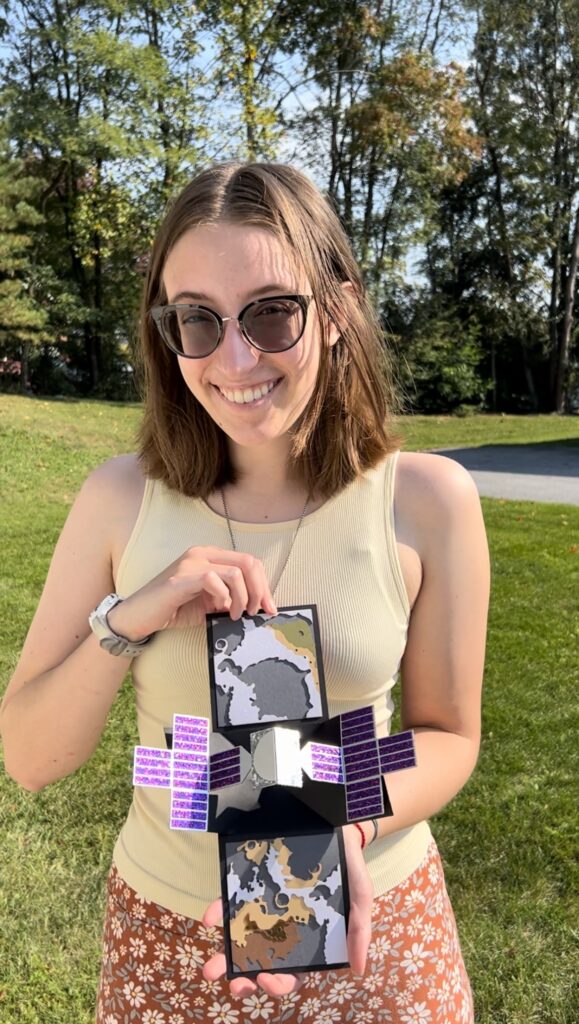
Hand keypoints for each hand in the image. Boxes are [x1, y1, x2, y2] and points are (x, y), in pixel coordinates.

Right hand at [107, 546, 276, 640]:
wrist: (139, 616)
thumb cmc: (173, 609)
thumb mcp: (209, 604)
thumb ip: (230, 600)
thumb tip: (257, 608)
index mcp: (211, 557)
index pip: (249, 562)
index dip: (264, 585)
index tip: (269, 608)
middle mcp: (202, 554)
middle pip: (248, 563)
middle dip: (260, 591)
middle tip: (256, 612)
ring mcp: (191, 563)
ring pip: (236, 572)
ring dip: (243, 597)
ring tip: (236, 615)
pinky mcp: (181, 577)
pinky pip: (213, 580)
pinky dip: (223, 597)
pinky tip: (219, 610)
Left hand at [201, 826, 372, 998]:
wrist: (333, 823)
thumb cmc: (348, 865)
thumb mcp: (360, 897)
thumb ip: (359, 931)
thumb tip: (358, 970)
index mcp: (308, 939)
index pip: (292, 971)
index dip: (278, 982)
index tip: (265, 979)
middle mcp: (283, 927)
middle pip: (261, 962)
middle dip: (243, 979)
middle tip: (232, 984)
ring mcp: (265, 906)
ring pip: (241, 938)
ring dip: (224, 955)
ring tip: (210, 967)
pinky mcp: (252, 885)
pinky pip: (232, 902)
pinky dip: (219, 912)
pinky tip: (210, 918)